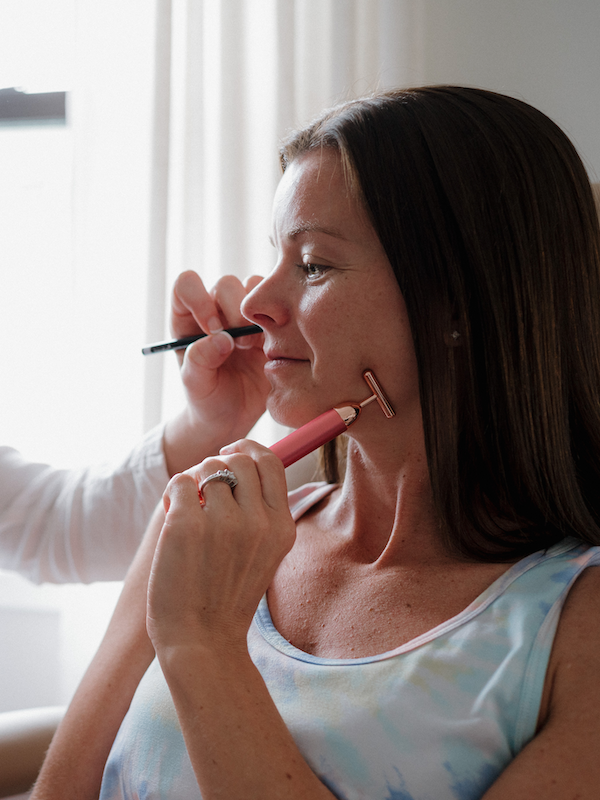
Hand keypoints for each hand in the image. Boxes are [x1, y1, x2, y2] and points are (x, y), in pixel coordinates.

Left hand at [147, 440, 295, 654]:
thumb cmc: (227, 596)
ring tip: (186, 510)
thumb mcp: (265, 554)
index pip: (270, 463)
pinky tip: (172, 517)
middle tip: (202, 487)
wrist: (202, 641)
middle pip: (238, 460)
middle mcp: (257, 521)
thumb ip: (261, 511)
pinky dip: (173, 493)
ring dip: (193, 483)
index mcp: (281, 527)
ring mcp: (222, 522)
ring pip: (207, 468)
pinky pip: (179, 482)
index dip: (248, 450)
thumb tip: (240, 462)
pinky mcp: (186, 524)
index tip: (230, 453)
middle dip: (217, 465)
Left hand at [163, 271, 270, 473]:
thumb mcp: (195, 386)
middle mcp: (216, 310)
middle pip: (226, 285)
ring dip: (259, 315)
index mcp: (188, 318)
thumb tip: (221, 338)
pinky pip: (280, 307)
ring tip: (257, 347)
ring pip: (255, 289)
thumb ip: (199, 360)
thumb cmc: (206, 400)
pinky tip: (274, 350)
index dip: (199, 299)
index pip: (187, 286)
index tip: (212, 329)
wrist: (234, 419)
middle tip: (240, 345)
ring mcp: (245, 316)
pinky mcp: (270, 326)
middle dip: (235, 311)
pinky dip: (280, 323)